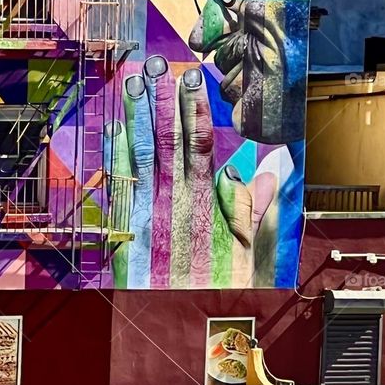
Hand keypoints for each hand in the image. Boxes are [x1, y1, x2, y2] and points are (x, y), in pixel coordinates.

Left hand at [104, 56, 286, 287]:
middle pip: (167, 138)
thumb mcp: (249, 249)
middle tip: (156, 64)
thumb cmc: (218, 285)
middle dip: (162, 99)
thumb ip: (256, 206)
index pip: (200, 141)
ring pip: (141, 152)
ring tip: (132, 83)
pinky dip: (115, 153)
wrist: (180, 320)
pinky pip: (119, 182)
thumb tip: (272, 170)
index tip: (191, 77)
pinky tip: (112, 129)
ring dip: (135, 116)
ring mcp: (147, 208)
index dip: (195, 107)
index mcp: (205, 199)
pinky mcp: (126, 224)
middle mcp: (174, 198)